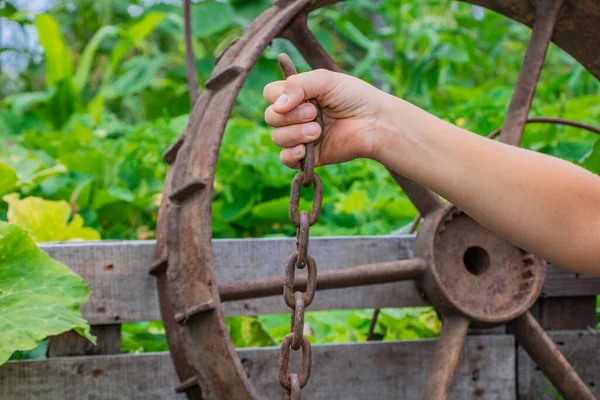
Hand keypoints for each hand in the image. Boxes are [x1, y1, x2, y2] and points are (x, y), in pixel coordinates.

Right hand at [263, 69, 390, 168]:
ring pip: (277, 138)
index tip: (299, 98)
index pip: (270, 95)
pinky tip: (303, 150)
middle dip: (290, 116)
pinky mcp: (308, 157)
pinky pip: (285, 159)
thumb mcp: (325, 80)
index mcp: (297, 95)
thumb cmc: (354, 97)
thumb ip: (297, 85)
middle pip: (271, 117)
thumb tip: (276, 107)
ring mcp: (301, 137)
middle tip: (314, 113)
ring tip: (318, 130)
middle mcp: (295, 116)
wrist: (375, 123)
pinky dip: (290, 155)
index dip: (278, 97)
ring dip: (295, 134)